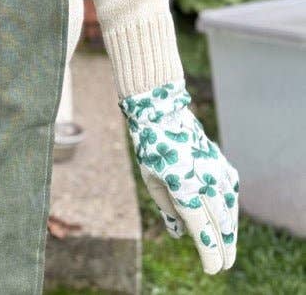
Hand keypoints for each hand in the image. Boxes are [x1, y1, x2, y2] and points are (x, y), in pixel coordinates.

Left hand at [119, 79, 238, 273]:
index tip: (213, 269)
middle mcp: (205, 180)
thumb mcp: (151, 180)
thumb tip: (181, 232)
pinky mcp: (221, 163)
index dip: (209, 253)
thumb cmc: (151, 148)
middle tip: (223, 265)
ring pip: (230, 209)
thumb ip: (168, 207)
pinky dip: (231, 209)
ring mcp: (216, 171)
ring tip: (227, 248)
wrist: (162, 113)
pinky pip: (231, 192)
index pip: (202, 229)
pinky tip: (227, 219)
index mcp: (183, 186)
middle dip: (223, 248)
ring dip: (230, 230)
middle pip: (220, 224)